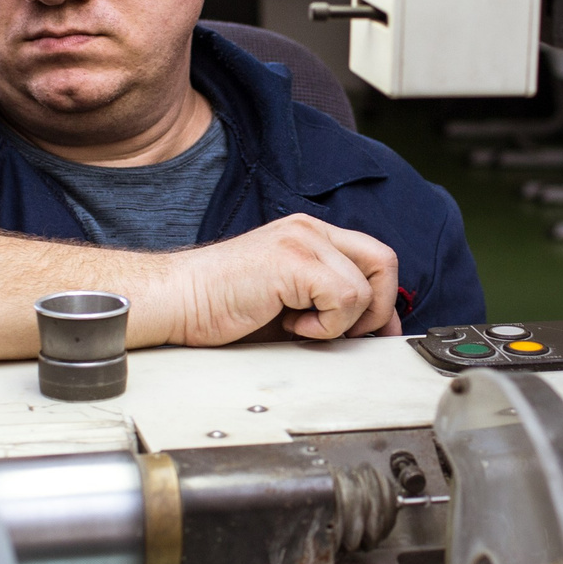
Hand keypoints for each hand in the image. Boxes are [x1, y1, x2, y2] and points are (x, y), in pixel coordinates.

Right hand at [157, 214, 400, 345]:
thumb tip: (372, 328)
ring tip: (299, 326)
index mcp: (310, 236)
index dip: (384, 300)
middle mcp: (310, 231)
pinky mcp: (293, 260)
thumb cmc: (221, 307)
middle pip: (383, 262)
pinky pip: (344, 298)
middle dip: (376, 308)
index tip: (376, 332)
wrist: (178, 301)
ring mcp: (302, 240)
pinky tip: (291, 325)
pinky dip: (325, 324)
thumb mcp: (289, 302)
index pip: (373, 258)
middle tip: (344, 333)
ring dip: (339, 322)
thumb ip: (328, 304)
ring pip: (364, 288)